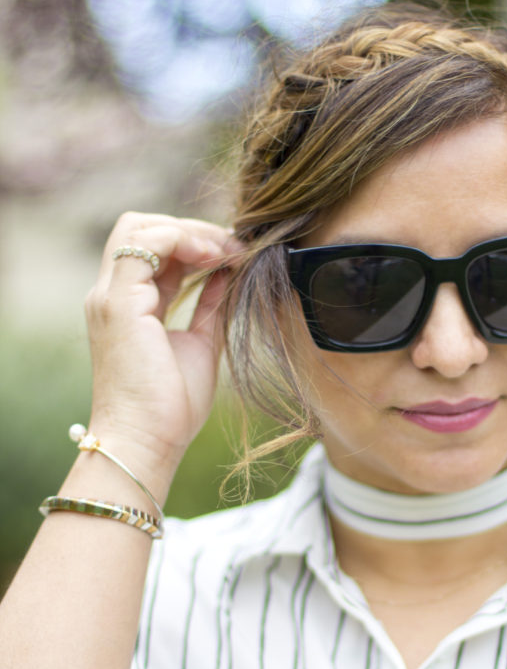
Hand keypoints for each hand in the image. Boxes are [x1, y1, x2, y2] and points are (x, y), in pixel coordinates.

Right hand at [85, 212, 235, 484]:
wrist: (148, 441)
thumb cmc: (171, 407)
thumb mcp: (201, 344)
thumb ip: (210, 306)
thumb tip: (230, 274)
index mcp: (128, 306)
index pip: (153, 251)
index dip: (193, 243)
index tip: (234, 255)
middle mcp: (112, 295)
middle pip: (141, 229)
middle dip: (191, 229)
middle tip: (234, 247)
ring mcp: (110, 296)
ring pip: (138, 227)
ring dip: (189, 231)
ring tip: (227, 251)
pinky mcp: (118, 302)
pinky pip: (145, 243)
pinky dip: (183, 240)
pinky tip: (214, 258)